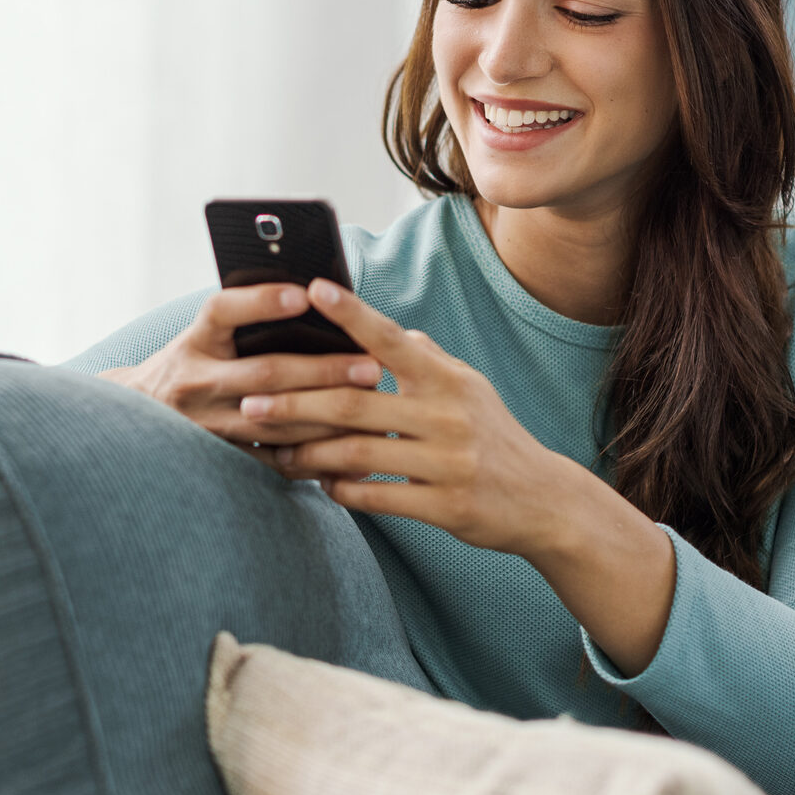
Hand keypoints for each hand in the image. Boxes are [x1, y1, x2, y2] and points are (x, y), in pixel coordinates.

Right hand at [101, 283, 382, 470]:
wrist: (141, 413)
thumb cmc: (194, 360)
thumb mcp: (207, 333)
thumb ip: (247, 319)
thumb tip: (315, 300)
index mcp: (195, 339)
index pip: (222, 311)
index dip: (261, 302)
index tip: (304, 293)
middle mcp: (196, 382)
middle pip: (264, 374)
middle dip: (323, 370)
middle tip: (371, 367)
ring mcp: (207, 426)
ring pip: (275, 424)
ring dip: (328, 418)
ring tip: (374, 408)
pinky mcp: (222, 459)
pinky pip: (274, 462)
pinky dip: (315, 460)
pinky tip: (353, 456)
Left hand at [241, 277, 574, 555]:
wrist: (546, 501)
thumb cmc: (496, 437)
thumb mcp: (470, 388)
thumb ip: (428, 360)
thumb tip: (392, 331)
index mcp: (448, 379)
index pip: (390, 339)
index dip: (350, 313)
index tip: (312, 288)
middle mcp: (449, 415)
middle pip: (354, 404)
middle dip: (295, 402)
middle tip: (249, 401)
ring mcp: (449, 462)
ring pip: (358, 453)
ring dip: (308, 454)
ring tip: (275, 452)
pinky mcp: (447, 506)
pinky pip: (378, 497)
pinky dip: (342, 491)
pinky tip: (321, 485)